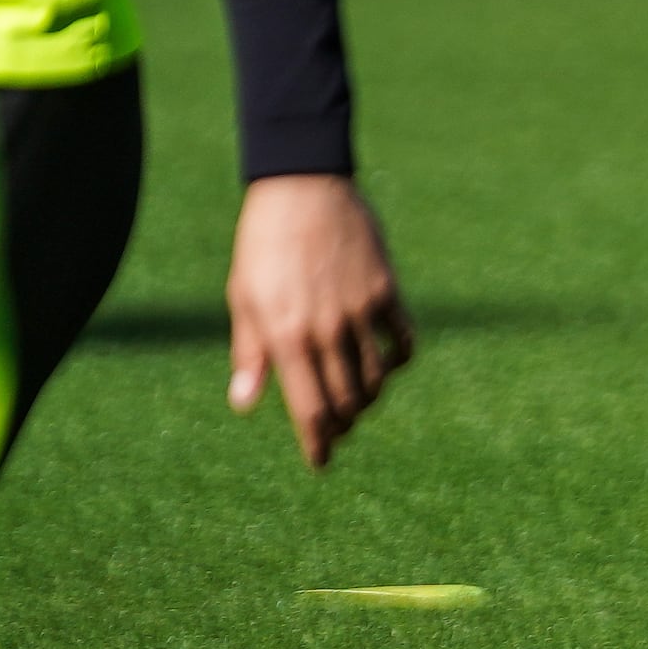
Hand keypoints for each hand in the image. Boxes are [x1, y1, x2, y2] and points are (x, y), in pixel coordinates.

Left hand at [230, 171, 413, 468]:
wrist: (302, 187)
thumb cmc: (262, 245)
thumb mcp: (244, 299)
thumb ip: (250, 354)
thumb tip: (245, 405)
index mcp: (286, 336)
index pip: (310, 410)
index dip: (318, 442)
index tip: (321, 461)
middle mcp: (327, 330)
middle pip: (347, 401)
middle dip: (342, 424)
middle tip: (336, 428)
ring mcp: (360, 311)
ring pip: (376, 378)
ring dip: (368, 398)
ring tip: (357, 399)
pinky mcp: (385, 291)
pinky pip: (403, 341)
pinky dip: (399, 361)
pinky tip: (387, 363)